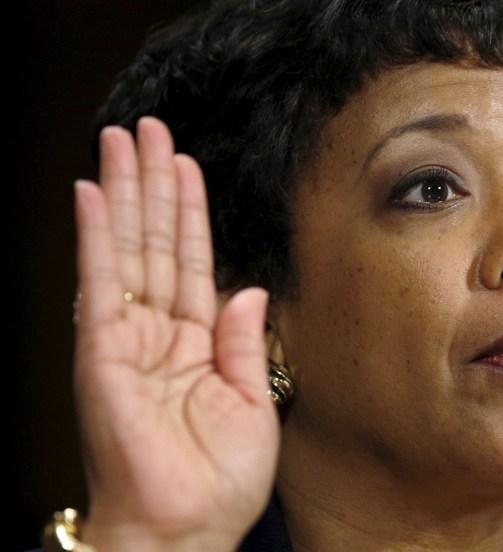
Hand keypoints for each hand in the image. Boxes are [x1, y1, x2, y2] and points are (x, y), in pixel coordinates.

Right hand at [72, 116, 278, 550]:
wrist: (184, 529)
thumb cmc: (219, 483)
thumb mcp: (253, 403)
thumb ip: (243, 342)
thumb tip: (246, 288)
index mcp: (198, 345)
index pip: (194, 263)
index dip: (191, 213)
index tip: (186, 166)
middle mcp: (160, 335)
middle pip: (157, 243)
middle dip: (153, 185)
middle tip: (149, 130)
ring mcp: (128, 340)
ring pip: (129, 250)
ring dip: (125, 192)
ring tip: (123, 140)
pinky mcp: (102, 353)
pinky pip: (101, 283)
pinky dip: (96, 237)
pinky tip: (92, 194)